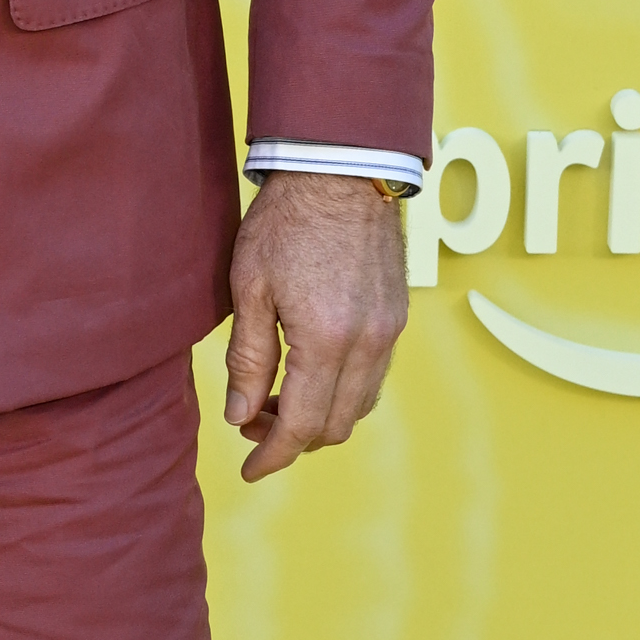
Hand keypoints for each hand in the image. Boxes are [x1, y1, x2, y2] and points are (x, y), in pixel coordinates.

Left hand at [223, 172, 409, 483]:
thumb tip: (241, 416)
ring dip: (320, 418)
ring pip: (359, 406)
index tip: (250, 470)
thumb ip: (247, 358)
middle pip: (335, 425)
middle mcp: (367, 344)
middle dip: (293, 439)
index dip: (273, 455)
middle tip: (251, 423)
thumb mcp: (250, 287)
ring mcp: (389, 332)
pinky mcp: (398, 317)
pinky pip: (374, 377)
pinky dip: (343, 392)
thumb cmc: (286, 221)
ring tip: (276, 400)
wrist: (340, 169)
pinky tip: (311, 374)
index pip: (301, 424)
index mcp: (325, 339)